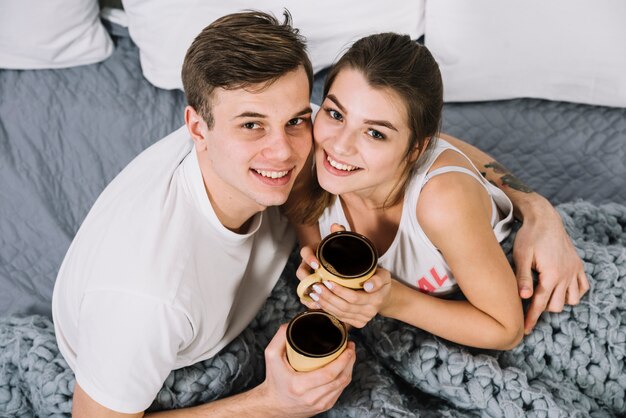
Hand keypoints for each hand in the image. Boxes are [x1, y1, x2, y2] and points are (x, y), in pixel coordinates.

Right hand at [258, 324, 355, 417]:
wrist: (273, 406)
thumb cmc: (273, 380)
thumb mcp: (271, 356)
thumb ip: (280, 337)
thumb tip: (292, 323)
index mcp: (300, 385)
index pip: (329, 373)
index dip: (343, 359)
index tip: (347, 346)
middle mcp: (311, 397)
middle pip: (340, 379)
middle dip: (350, 361)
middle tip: (351, 347)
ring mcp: (319, 404)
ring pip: (343, 385)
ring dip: (350, 369)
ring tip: (350, 355)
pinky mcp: (324, 407)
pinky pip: (340, 392)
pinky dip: (344, 378)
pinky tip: (345, 369)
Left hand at [301, 268, 391, 327]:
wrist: (384, 296)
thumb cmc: (380, 281)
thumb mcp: (383, 275)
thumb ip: (377, 279)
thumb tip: (368, 286)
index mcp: (376, 299)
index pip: (354, 297)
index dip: (339, 291)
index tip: (327, 282)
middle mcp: (370, 312)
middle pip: (344, 307)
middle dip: (328, 297)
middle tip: (316, 287)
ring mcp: (364, 320)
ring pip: (340, 313)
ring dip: (325, 304)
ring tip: (314, 293)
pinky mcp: (358, 323)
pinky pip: (340, 317)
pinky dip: (328, 310)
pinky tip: (319, 302)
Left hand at [513, 199, 588, 333]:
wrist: (544, 218)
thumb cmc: (529, 237)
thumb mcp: (521, 256)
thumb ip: (523, 277)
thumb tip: (523, 297)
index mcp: (551, 275)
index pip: (540, 303)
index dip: (531, 318)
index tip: (523, 330)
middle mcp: (566, 275)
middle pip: (556, 305)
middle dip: (542, 307)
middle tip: (529, 302)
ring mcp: (575, 270)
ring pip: (571, 300)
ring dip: (558, 301)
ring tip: (544, 293)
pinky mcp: (578, 265)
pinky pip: (583, 287)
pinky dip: (573, 292)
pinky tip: (561, 289)